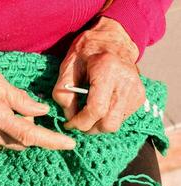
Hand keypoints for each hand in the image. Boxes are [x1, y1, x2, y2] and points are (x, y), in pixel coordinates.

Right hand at [0, 54, 75, 149]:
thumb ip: (22, 100)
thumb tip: (42, 110)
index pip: (30, 133)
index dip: (52, 141)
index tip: (70, 144)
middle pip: (22, 142)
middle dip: (30, 130)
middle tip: (24, 111)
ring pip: (8, 143)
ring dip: (14, 131)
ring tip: (3, 111)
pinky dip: (0, 133)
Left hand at [53, 17, 145, 132]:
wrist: (113, 39)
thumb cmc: (87, 50)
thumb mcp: (68, 65)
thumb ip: (63, 91)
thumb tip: (69, 116)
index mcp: (108, 70)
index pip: (96, 109)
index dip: (80, 122)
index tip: (69, 123)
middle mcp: (126, 82)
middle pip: (108, 123)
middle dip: (89, 128)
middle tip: (77, 121)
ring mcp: (136, 90)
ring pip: (115, 125)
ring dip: (97, 125)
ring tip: (87, 112)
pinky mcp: (139, 97)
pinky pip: (121, 118)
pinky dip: (107, 118)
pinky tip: (100, 105)